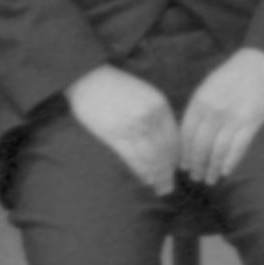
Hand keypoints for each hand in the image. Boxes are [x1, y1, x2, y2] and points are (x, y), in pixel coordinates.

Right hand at [65, 63, 178, 194]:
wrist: (87, 76)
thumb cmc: (116, 87)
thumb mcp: (144, 95)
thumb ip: (156, 115)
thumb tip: (164, 143)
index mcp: (159, 105)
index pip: (174, 138)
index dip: (176, 158)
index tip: (175, 169)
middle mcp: (149, 117)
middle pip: (165, 152)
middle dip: (167, 172)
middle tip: (168, 187)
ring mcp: (132, 126)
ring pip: (151, 158)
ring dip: (156, 176)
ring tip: (159, 188)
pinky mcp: (114, 135)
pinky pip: (133, 159)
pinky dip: (141, 172)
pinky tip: (144, 180)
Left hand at [179, 48, 263, 185]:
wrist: (261, 61)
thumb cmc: (233, 74)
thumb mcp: (208, 86)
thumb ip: (199, 107)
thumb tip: (189, 132)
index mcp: (200, 101)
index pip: (186, 134)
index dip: (184, 153)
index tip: (183, 166)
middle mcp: (214, 111)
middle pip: (200, 146)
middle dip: (197, 165)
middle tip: (196, 177)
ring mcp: (233, 117)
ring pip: (218, 150)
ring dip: (212, 168)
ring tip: (210, 179)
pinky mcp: (251, 122)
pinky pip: (238, 147)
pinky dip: (230, 162)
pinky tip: (226, 171)